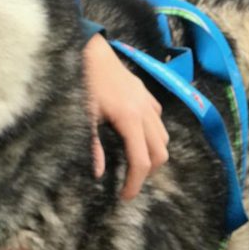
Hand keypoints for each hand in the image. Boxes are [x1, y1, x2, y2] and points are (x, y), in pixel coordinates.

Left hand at [84, 34, 168, 198]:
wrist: (93, 52)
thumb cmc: (85, 83)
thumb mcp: (84, 116)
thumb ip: (93, 145)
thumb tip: (99, 173)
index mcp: (129, 119)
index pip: (141, 160)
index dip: (135, 183)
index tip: (124, 196)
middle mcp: (146, 112)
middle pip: (160, 154)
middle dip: (148, 173)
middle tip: (129, 182)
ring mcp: (150, 103)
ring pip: (164, 139)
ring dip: (153, 155)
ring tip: (133, 164)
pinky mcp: (149, 97)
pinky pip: (159, 123)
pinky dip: (152, 137)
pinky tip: (135, 138)